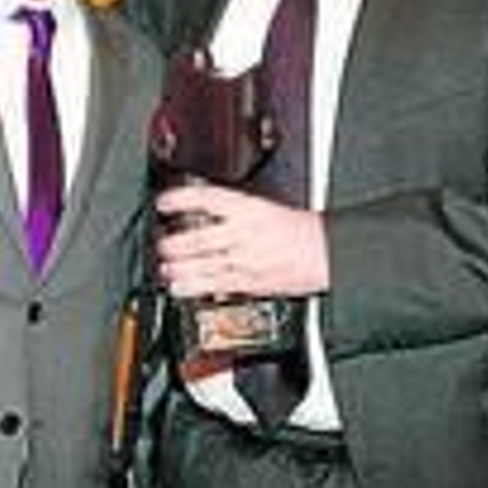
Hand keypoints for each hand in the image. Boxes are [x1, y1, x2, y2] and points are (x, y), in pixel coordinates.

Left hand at [156, 183, 329, 299]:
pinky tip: (178, 287)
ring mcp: (245, 260)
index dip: (181, 199)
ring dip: (178, 268)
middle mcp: (243, 234)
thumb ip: (231, 210)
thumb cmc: (297, 229)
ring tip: (165, 268)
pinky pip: (216, 285)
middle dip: (174, 244)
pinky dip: (193, 287)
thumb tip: (200, 208)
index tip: (163, 202)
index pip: (208, 199)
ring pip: (203, 265)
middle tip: (161, 245)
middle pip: (199, 238)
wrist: (326, 252)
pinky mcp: (249, 283)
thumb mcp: (263, 207)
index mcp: (248, 209)